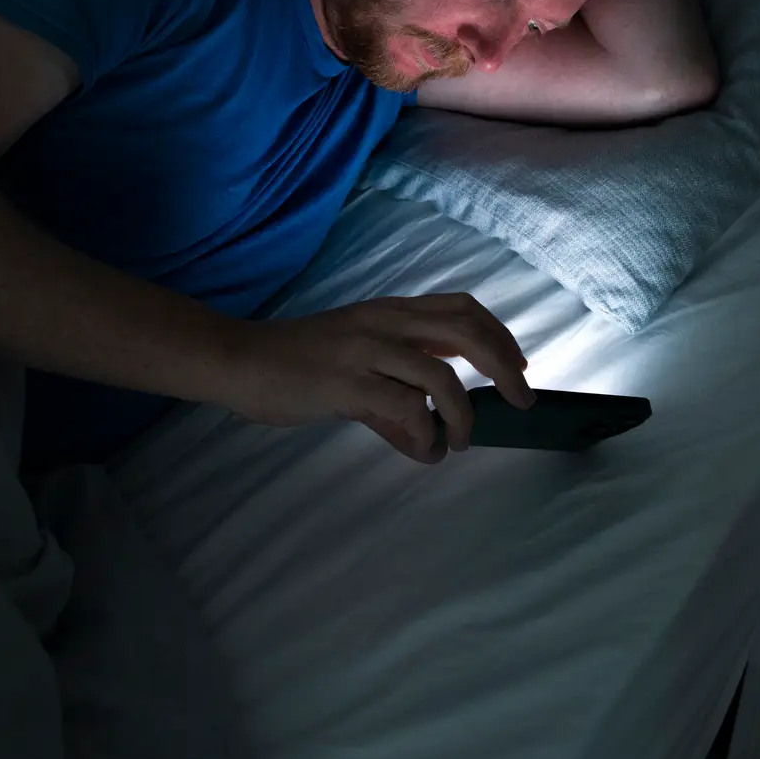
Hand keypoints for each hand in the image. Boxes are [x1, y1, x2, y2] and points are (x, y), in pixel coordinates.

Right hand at [218, 293, 533, 462]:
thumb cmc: (293, 364)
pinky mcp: (347, 382)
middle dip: (504, 366)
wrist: (238, 360)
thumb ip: (392, 396)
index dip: (499, 334)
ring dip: (464, 414)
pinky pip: (406, 408)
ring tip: (461, 441)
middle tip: (521, 400)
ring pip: (441, 376)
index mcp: (388, 311)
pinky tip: (423, 451)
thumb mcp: (352, 364)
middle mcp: (384, 322)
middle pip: (466, 332)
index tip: (517, 364)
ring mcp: (366, 350)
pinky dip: (426, 434)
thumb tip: (428, 438)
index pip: (461, 308)